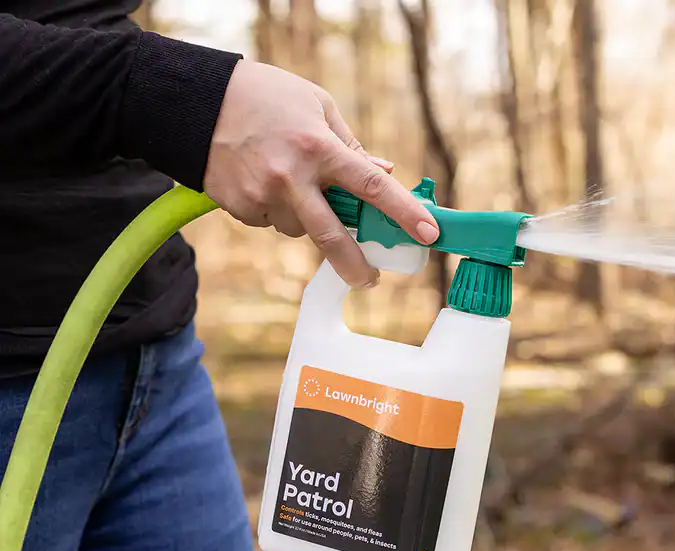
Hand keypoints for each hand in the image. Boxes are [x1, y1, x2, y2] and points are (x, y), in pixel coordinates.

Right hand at [203, 60, 438, 286]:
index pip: (372, 186)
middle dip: (355, 265)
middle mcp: (291, 176)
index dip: (404, 213)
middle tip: (369, 279)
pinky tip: (261, 180)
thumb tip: (384, 172)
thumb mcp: (316, 106)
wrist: (192, 100)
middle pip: (332, 237)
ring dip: (306, 217)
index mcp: (319, 147)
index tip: (430, 234)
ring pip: (300, 229)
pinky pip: (271, 222)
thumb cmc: (263, 95)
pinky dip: (276, 210)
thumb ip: (350, 144)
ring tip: (287, 179)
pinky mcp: (239, 207)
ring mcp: (263, 196)